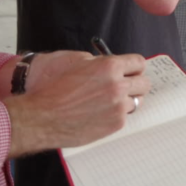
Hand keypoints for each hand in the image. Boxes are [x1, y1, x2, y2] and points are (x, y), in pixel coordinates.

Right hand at [4, 54, 150, 156]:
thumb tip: (107, 64)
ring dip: (127, 100)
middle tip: (125, 87)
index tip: (131, 71)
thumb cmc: (51, 87)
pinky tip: (102, 114)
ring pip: (137, 102)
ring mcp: (118, 107)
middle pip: (144, 83)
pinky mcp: (115, 124)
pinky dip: (116, 115)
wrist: (41, 116)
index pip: (138, 63)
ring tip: (111, 102)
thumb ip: (96, 61)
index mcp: (109, 66)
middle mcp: (118, 86)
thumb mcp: (73, 61)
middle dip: (136, 83)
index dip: (134, 67)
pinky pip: (125, 117)